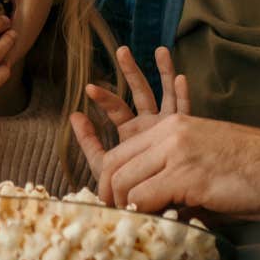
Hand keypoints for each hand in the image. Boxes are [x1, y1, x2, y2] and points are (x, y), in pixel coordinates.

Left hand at [69, 45, 189, 186]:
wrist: (171, 209)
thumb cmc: (140, 194)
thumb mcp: (107, 170)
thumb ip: (92, 146)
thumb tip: (73, 115)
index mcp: (133, 135)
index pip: (117, 109)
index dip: (104, 98)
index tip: (89, 88)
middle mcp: (152, 128)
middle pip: (140, 93)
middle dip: (131, 71)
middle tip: (122, 50)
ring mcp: (170, 129)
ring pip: (166, 96)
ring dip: (163, 72)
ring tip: (160, 50)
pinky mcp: (186, 136)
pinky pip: (185, 112)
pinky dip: (182, 95)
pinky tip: (181, 77)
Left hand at [96, 113, 259, 219]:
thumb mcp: (209, 162)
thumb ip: (177, 178)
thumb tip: (153, 210)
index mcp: (174, 124)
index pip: (120, 148)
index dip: (109, 180)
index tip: (115, 205)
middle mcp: (170, 131)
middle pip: (112, 163)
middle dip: (107, 196)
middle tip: (115, 222)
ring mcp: (178, 151)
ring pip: (123, 182)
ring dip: (123, 210)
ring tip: (135, 229)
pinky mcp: (189, 175)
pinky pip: (144, 198)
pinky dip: (143, 217)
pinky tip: (154, 229)